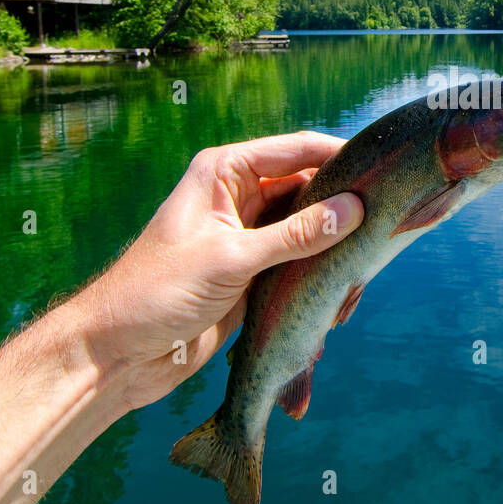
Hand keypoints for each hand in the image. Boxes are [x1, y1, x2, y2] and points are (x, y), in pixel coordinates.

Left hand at [76, 131, 363, 410]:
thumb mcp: (231, 259)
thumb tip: (355, 210)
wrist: (118, 354)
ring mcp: (249, 236)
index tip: (383, 170)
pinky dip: (321, 277)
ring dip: (334, 251)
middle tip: (384, 229)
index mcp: (225, 173)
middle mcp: (240, 197)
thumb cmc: (157, 293)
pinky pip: (301, 264)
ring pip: (311, 230)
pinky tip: (338, 297)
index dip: (339, 157)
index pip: (296, 150)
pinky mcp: (255, 273)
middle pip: (310, 189)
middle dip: (343, 211)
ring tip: (357, 275)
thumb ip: (296, 235)